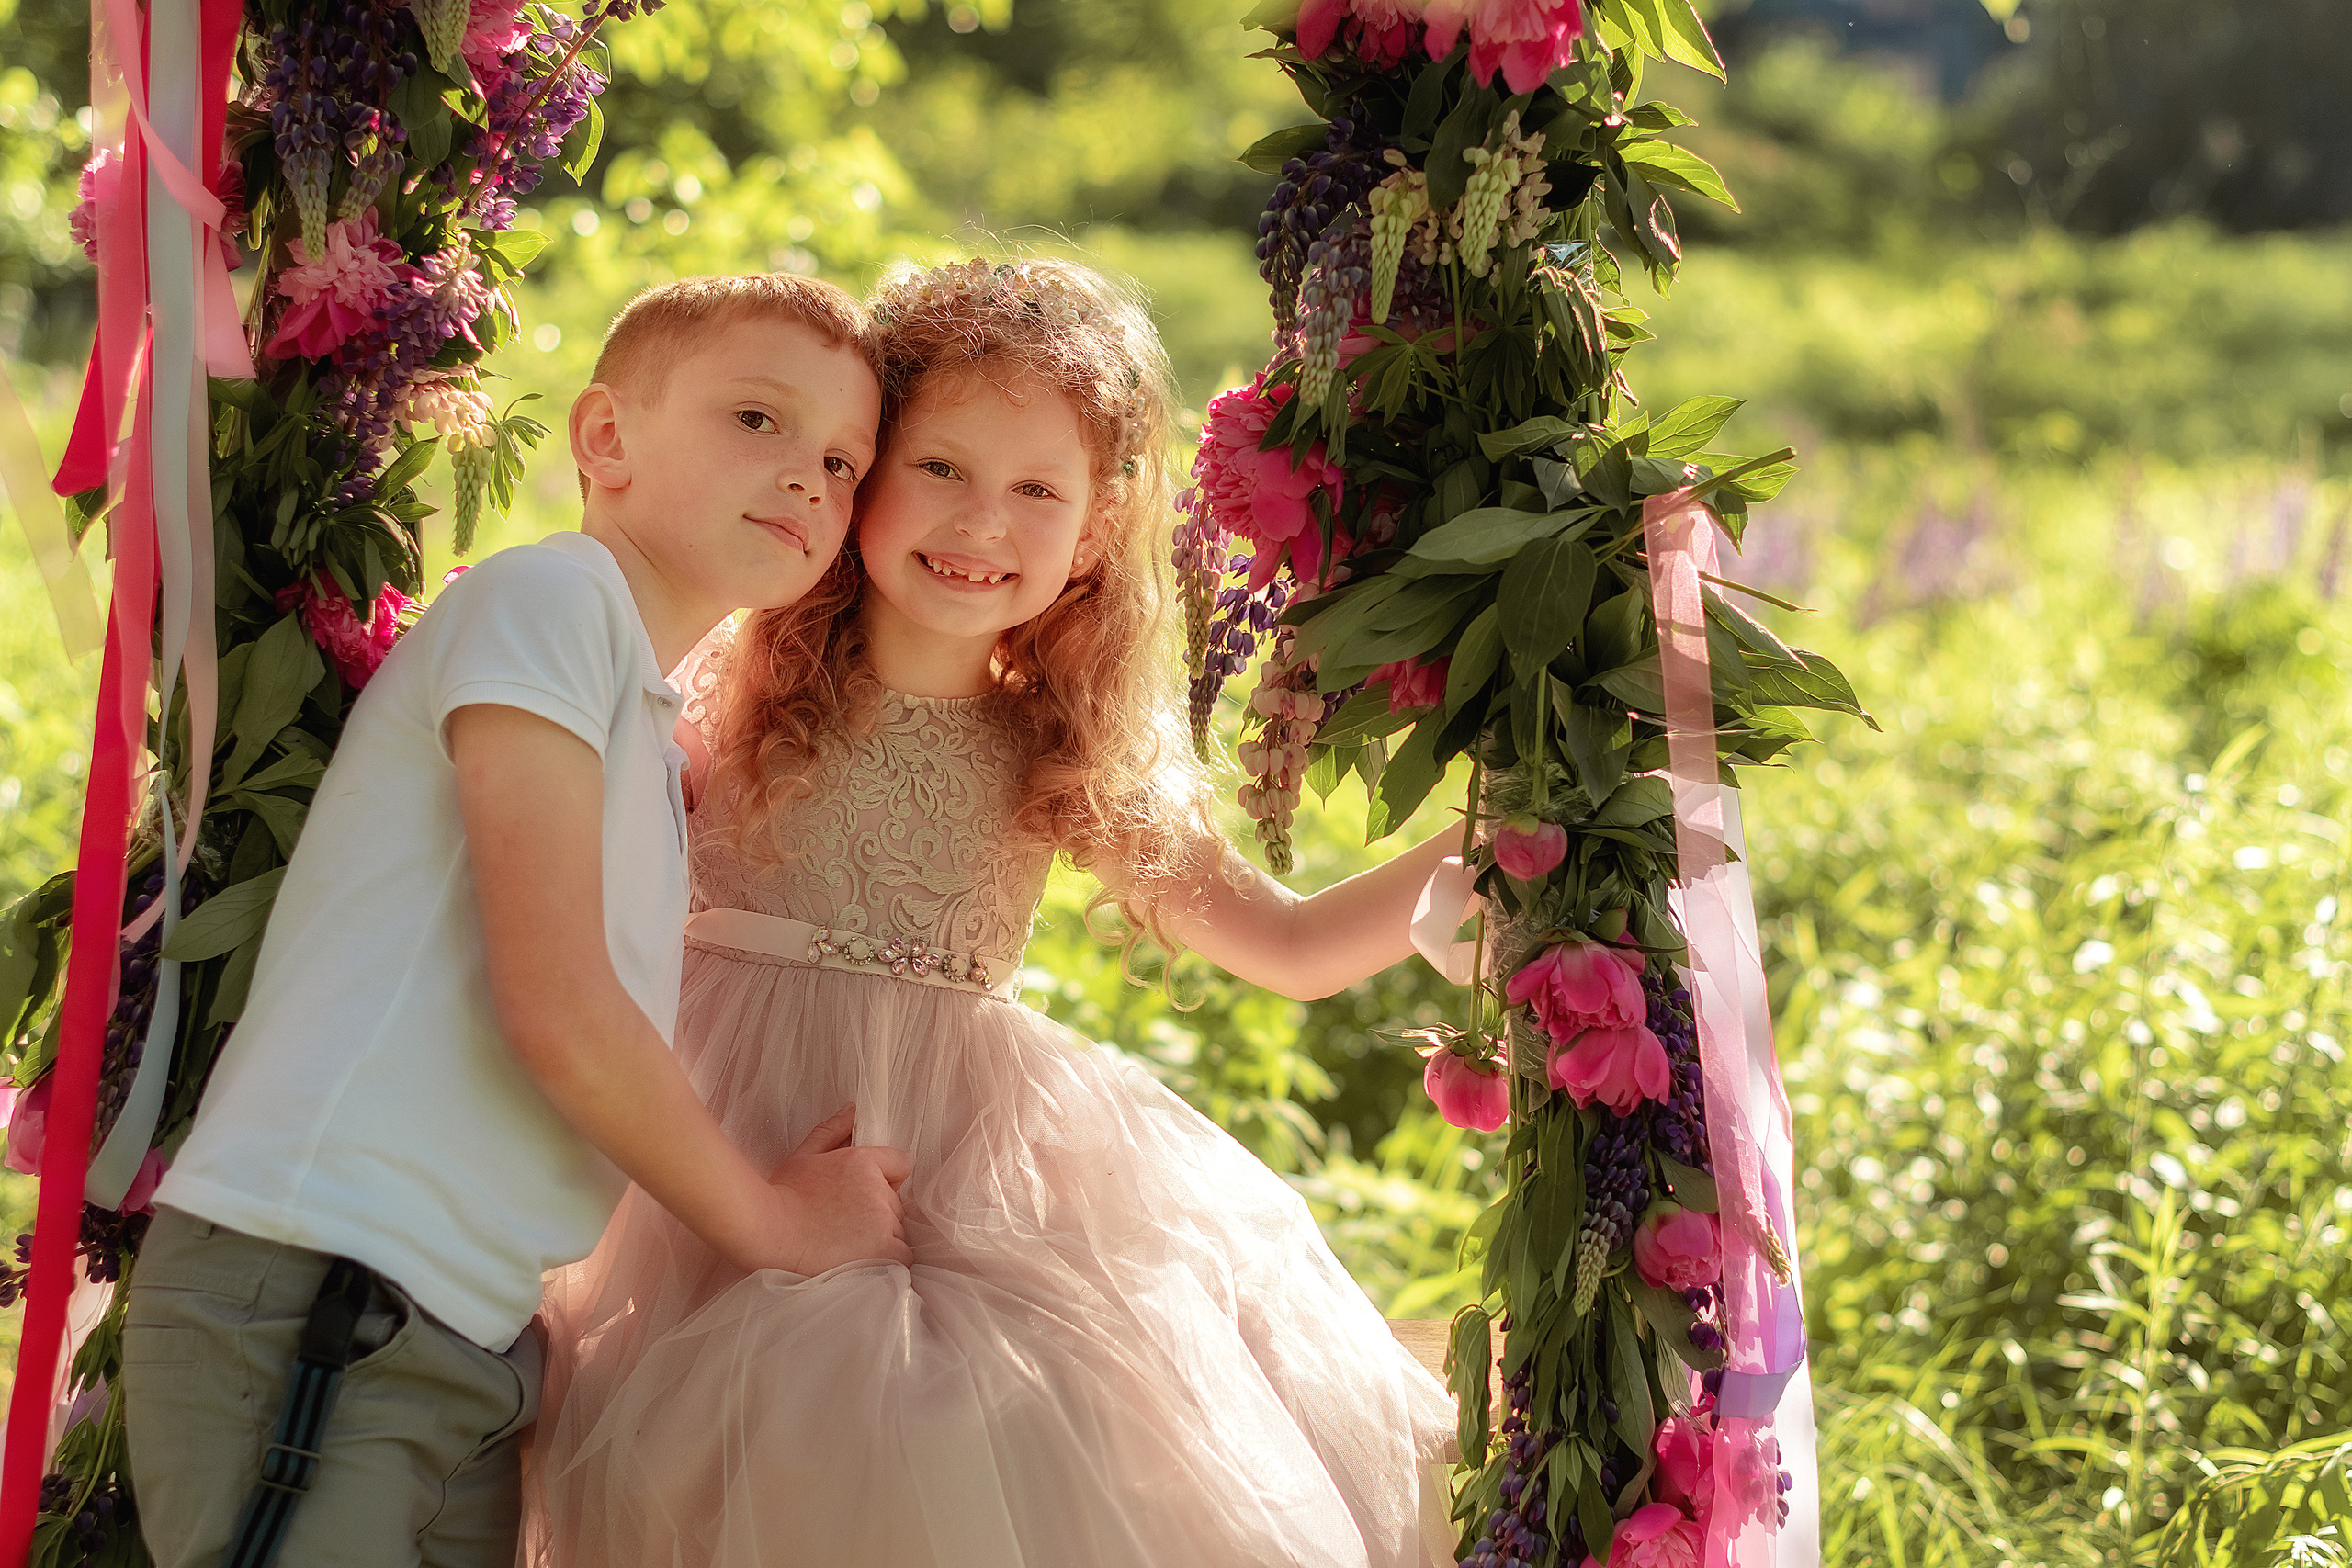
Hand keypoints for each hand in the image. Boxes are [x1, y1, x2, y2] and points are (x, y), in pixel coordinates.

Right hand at [758, 1104, 913, 1274]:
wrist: (769, 1232)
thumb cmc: (782, 1195)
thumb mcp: (804, 1155)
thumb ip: (832, 1131)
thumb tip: (852, 1110)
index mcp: (864, 1162)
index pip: (902, 1164)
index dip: (887, 1179)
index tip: (865, 1195)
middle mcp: (879, 1191)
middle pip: (896, 1203)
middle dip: (878, 1212)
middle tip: (844, 1224)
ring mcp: (883, 1222)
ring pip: (898, 1230)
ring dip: (881, 1237)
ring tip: (846, 1245)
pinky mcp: (884, 1251)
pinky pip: (902, 1256)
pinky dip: (886, 1259)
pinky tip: (858, 1260)